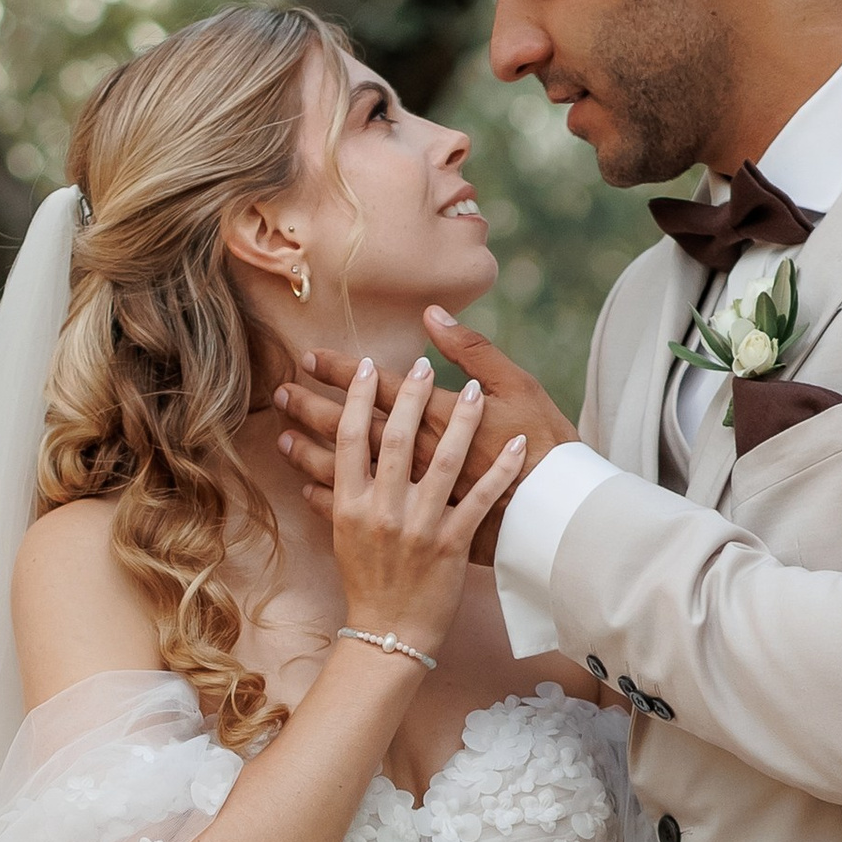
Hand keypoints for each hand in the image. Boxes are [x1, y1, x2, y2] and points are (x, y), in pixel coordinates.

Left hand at [276, 315, 576, 564]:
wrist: (561, 520)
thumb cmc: (546, 447)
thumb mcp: (518, 386)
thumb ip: (472, 350)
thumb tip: (432, 315)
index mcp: (438, 418)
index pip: (378, 388)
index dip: (342, 372)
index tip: (308, 358)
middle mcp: (417, 458)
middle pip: (354, 428)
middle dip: (314, 409)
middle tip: (280, 393)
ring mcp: (414, 497)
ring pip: (351, 472)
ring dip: (312, 453)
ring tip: (282, 438)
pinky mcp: (418, 527)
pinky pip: (369, 515)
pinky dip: (335, 501)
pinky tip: (310, 490)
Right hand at [327, 352, 530, 647]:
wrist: (390, 636)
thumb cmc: (367, 586)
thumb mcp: (339, 540)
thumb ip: (331, 500)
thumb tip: (305, 473)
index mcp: (351, 505)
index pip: (350, 438)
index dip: (355, 398)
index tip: (364, 365)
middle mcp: (382, 511)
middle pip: (395, 438)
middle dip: (409, 395)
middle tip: (420, 363)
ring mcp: (419, 526)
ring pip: (443, 461)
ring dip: (462, 420)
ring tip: (473, 389)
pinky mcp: (452, 544)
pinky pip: (481, 498)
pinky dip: (502, 470)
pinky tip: (518, 443)